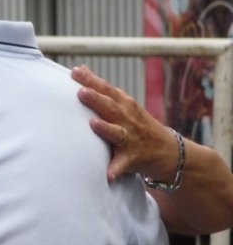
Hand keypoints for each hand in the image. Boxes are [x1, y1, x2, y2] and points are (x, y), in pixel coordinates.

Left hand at [72, 65, 175, 182]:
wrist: (169, 151)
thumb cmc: (137, 123)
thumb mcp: (123, 103)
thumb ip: (101, 89)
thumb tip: (80, 69)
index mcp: (124, 104)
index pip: (106, 89)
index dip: (91, 80)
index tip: (74, 72)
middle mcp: (128, 119)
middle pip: (110, 107)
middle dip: (96, 99)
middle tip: (80, 92)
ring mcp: (131, 138)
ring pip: (117, 132)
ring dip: (105, 128)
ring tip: (93, 123)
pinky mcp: (133, 157)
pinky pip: (123, 164)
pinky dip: (116, 169)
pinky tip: (108, 175)